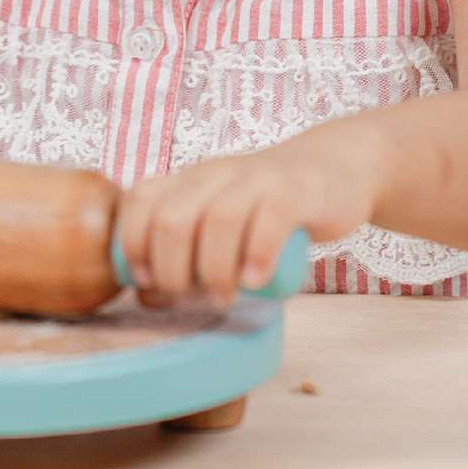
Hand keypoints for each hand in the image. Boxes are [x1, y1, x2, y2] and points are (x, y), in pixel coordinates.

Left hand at [116, 114, 390, 306]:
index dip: (133, 244)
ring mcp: (257, 179)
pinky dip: (257, 255)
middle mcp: (217, 174)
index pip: (140, 200)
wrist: (333, 170)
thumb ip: (185, 256)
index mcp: (190, 180)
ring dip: (215, 271)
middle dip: (173, 272)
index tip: (147, 282)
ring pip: (219, 220)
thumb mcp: (219, 225)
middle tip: (192, 298)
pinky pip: (270, 220)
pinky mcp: (295, 190)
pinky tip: (255, 280)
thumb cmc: (266, 210)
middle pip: (173, 219)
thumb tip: (146, 296)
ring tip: (225, 298)